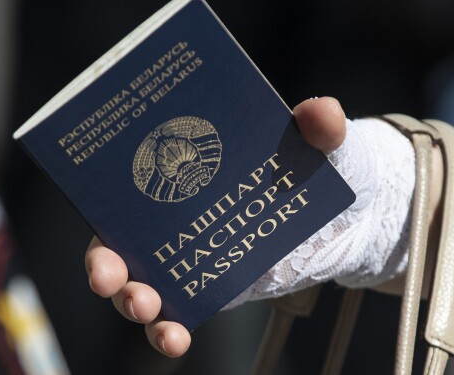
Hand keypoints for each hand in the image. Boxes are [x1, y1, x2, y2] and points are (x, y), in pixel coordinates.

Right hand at [84, 97, 346, 356]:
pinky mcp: (214, 289)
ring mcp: (195, 256)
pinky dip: (169, 332)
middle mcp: (181, 215)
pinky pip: (178, 316)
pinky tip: (176, 340)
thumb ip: (322, 127)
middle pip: (124, 242)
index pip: (134, 185)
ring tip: (149, 312)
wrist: (352, 217)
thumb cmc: (320, 169)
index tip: (102, 216)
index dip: (109, 202)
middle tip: (108, 278)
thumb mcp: (322, 142)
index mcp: (191, 173)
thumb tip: (320, 113)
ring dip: (133, 303)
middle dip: (105, 264)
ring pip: (144, 284)